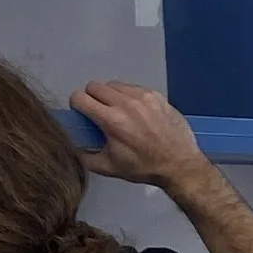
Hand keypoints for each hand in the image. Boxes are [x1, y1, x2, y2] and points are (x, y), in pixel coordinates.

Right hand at [71, 80, 207, 192]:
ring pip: (114, 84)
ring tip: (118, 111)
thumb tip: (73, 145)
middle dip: (92, 98)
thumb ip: (84, 156)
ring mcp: (143, 97)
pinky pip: (133, 87)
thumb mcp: (109, 167)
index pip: (80, 98)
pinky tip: (136, 111)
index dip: (76, 105)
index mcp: (112, 120)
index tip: (82, 113)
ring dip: (111, 95)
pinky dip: (129, 96)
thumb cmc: (144, 167)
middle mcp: (126, 104)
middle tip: (100, 113)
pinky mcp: (156, 95)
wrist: (179, 164)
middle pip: (95, 86)